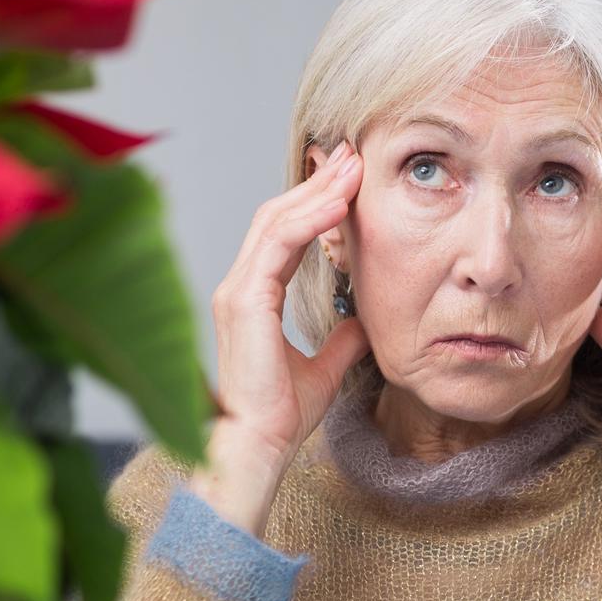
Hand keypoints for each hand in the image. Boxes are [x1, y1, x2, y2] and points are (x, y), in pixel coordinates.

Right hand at [195, 141, 372, 530]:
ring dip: (317, 191)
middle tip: (353, 154)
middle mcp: (240, 285)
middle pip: (278, 215)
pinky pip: (278, 244)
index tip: (348, 180)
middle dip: (317, 182)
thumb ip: (341, 338)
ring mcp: (237, 290)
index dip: (316, 202)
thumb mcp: (324, 366)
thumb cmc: (280, 413)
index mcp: (254, 296)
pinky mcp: (243, 301)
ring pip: (275, 221)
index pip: (284, 232)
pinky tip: (337, 203)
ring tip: (351, 167)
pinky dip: (308, 219)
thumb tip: (364, 320)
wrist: (259, 446)